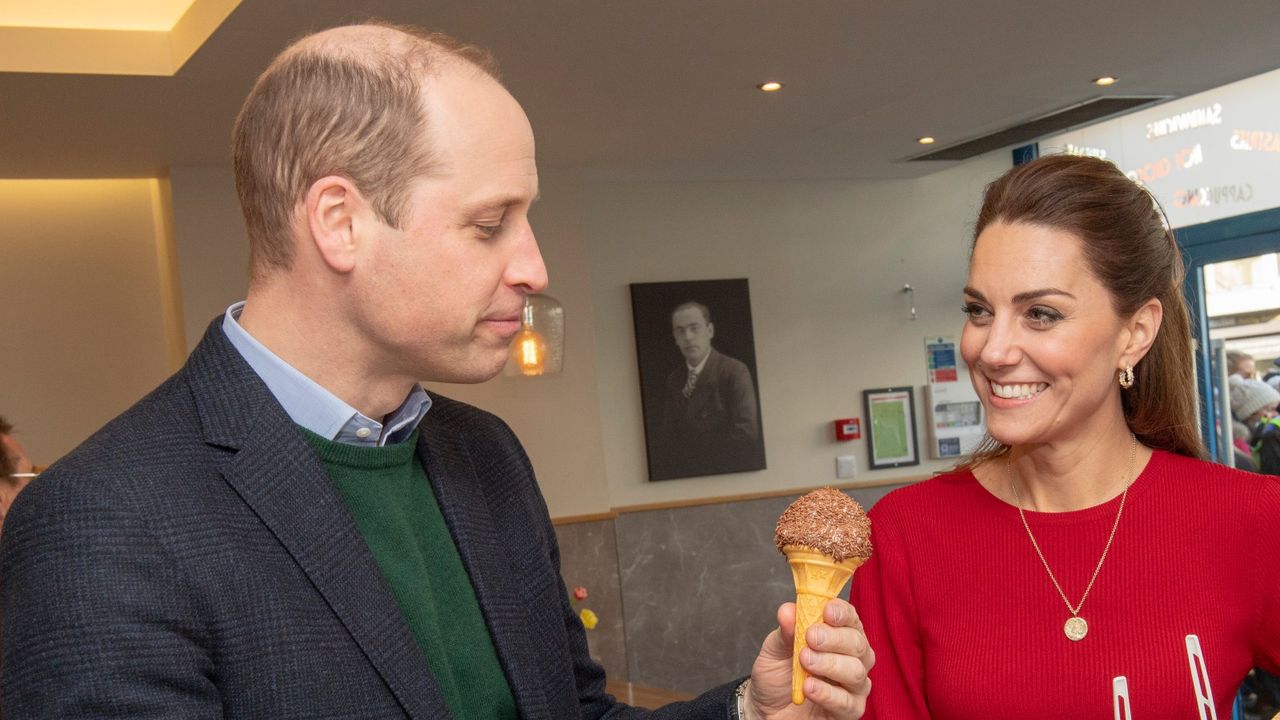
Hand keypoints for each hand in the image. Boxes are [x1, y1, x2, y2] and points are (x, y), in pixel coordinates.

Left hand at [745, 599, 873, 719]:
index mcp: (838, 635)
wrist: (768, 710)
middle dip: (834, 638)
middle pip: (857, 643)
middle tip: (811, 637)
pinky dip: (827, 693)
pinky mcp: (850, 710)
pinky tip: (809, 687)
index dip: (841, 612)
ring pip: (856, 671)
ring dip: (829, 664)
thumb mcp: (775, 649)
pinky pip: (847, 702)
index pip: (850, 618)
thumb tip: (788, 611)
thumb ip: (785, 631)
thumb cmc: (778, 676)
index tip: (827, 610)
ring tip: (805, 662)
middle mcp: (852, 657)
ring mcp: (854, 685)